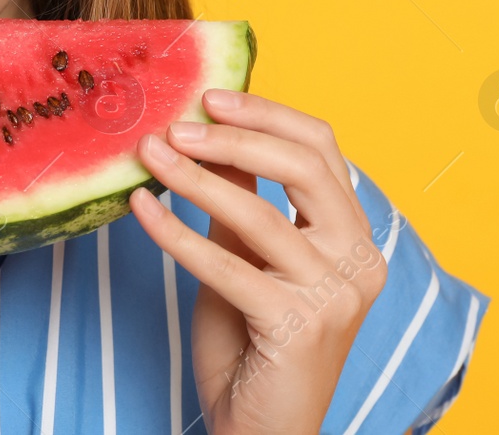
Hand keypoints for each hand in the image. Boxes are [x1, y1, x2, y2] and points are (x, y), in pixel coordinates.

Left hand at [129, 89, 386, 434]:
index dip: (266, 114)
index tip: (210, 96)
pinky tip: (140, 208)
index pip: (322, 148)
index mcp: (354, 234)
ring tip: (149, 155)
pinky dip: (176, 233)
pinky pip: (227, 266)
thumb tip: (207, 129)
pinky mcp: (299, 327)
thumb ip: (238, 197)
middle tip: (176, 124)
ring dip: (194, 178)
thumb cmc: (252, 343)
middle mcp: (358, 260)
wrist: (260, 428)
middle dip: (235, 137)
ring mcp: (335, 295)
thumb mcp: (243, 255)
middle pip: (305, 167)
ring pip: (261, 214)